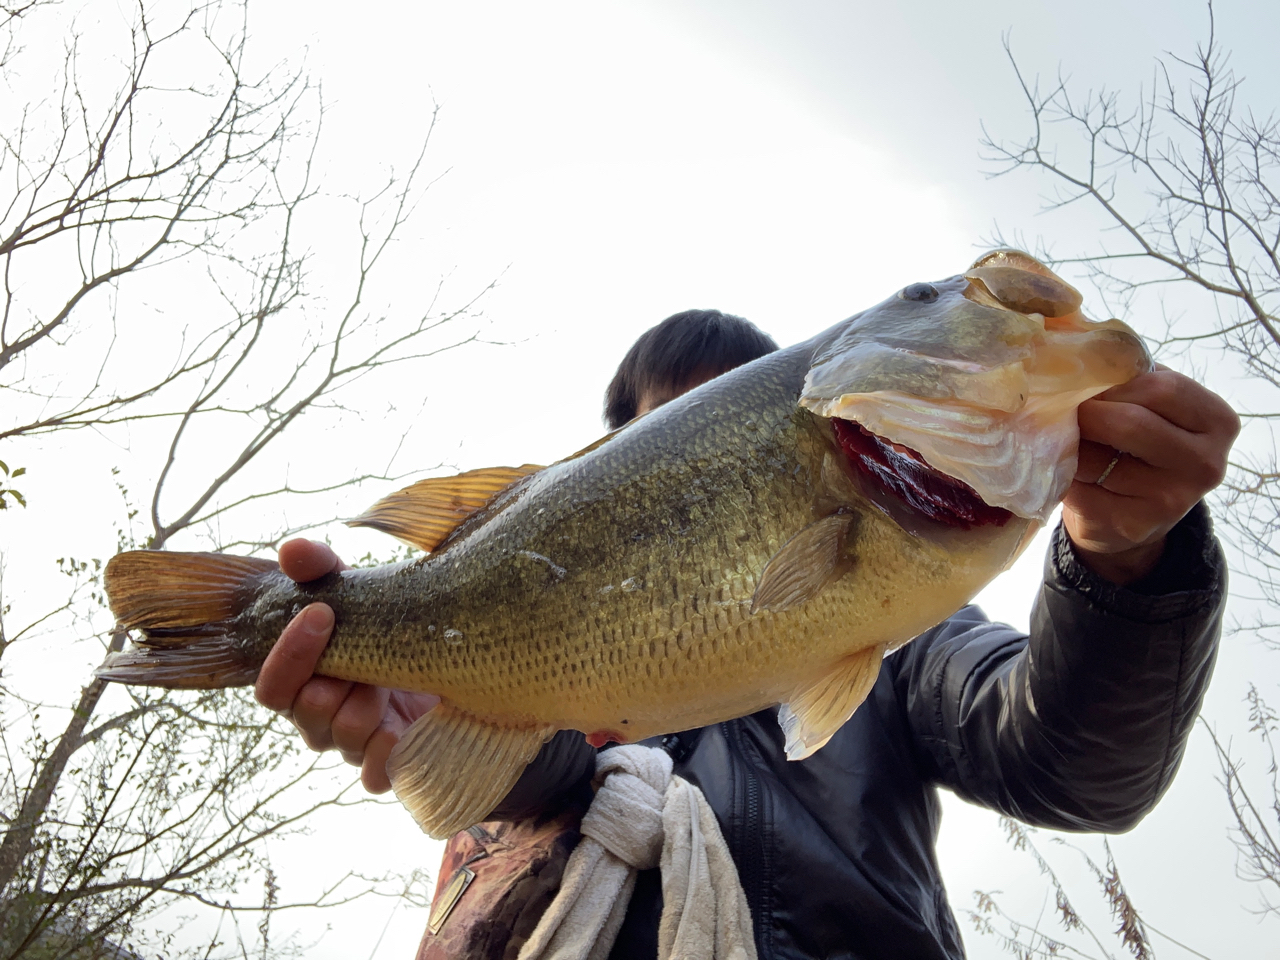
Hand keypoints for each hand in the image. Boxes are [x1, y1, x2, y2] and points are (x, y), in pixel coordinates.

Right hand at [254, 539, 439, 792]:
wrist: (454, 662)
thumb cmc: (394, 628)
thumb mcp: (361, 593)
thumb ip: (323, 569)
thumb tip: (292, 550)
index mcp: (304, 684)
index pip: (272, 687)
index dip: (288, 654)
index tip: (321, 613)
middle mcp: (322, 720)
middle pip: (307, 711)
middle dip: (337, 678)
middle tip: (369, 652)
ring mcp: (355, 746)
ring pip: (343, 735)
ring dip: (367, 704)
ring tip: (394, 679)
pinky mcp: (391, 766)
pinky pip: (377, 774)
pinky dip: (388, 750)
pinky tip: (400, 725)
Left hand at [1064, 367, 1238, 584]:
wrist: (1130, 515)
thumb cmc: (1137, 444)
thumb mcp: (1151, 405)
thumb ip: (1130, 374)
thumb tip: (1074, 334)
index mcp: (1217, 421)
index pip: (1162, 386)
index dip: (1114, 382)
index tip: (1089, 385)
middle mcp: (1205, 463)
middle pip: (1130, 422)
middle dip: (1087, 412)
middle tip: (1066, 411)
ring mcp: (1172, 499)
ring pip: (1098, 458)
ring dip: (1070, 445)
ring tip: (1067, 440)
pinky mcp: (1133, 524)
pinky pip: (1081, 488)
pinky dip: (1063, 475)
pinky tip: (1066, 472)